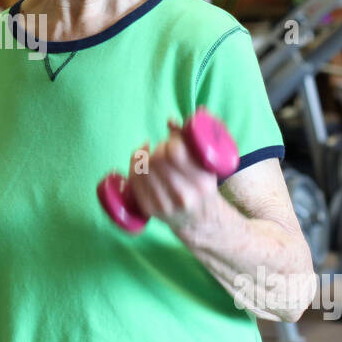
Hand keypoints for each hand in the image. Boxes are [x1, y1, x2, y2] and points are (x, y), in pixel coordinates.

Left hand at [125, 118, 223, 232]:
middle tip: (164, 148)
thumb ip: (193, 140)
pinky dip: (134, 164)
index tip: (173, 140)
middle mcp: (184, 196)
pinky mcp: (150, 209)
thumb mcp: (207, 166)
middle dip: (159, 147)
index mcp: (202, 183)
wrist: (199, 220)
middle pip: (157, 159)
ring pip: (144, 168)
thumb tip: (171, 121)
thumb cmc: (203, 186)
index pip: (175, 152)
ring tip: (153, 154)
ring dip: (146, 155)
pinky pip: (134, 180)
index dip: (171, 140)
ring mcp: (165, 205)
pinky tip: (141, 160)